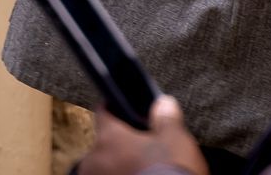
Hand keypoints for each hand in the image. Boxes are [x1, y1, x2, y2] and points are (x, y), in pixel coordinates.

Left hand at [80, 97, 209, 174]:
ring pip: (104, 168)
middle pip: (104, 143)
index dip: (115, 109)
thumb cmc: (170, 174)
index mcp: (109, 138)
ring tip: (143, 171)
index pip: (103, 112)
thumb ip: (166, 118)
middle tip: (143, 151)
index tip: (123, 110)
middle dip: (120, 146)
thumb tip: (163, 103)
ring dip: (118, 168)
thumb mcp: (176, 141)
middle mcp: (93, 161)